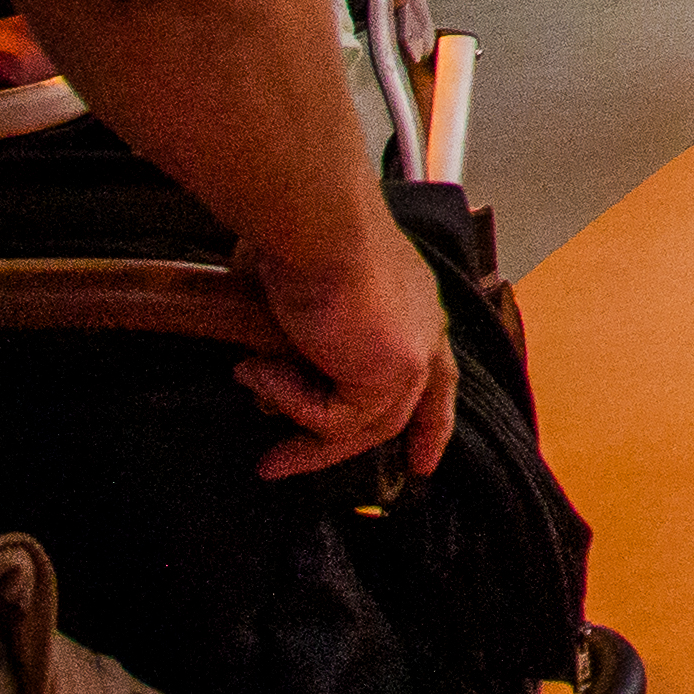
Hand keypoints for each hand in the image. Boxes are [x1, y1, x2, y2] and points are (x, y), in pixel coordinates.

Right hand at [230, 197, 457, 489]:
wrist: (316, 223)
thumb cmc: (302, 235)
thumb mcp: (300, 291)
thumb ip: (293, 332)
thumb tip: (259, 362)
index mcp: (412, 303)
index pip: (435, 371)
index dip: (430, 418)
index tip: (424, 461)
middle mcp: (422, 328)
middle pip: (409, 409)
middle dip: (356, 452)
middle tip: (297, 470)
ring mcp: (412, 355)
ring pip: (365, 427)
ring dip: (308, 446)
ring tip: (267, 458)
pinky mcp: (392, 375)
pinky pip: (335, 420)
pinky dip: (290, 403)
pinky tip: (259, 370)